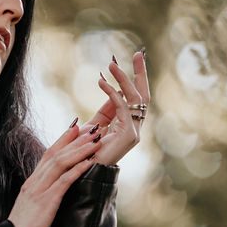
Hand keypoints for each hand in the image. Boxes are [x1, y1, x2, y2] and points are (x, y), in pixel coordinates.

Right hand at [8, 120, 102, 226]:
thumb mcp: (30, 208)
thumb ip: (40, 196)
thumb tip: (52, 191)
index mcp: (31, 183)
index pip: (47, 155)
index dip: (62, 140)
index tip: (75, 128)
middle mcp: (34, 182)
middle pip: (55, 154)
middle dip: (75, 140)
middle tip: (92, 129)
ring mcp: (39, 190)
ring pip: (61, 163)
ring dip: (80, 150)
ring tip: (96, 141)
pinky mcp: (46, 201)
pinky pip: (64, 181)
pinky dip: (78, 169)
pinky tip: (90, 162)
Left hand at [84, 49, 150, 165]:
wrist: (84, 173)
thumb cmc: (87, 152)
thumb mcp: (96, 124)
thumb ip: (106, 108)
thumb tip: (110, 86)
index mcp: (128, 125)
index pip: (136, 98)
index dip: (134, 79)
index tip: (133, 60)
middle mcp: (135, 128)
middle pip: (142, 95)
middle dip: (140, 73)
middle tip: (138, 53)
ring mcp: (134, 132)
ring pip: (134, 98)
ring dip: (123, 79)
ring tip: (112, 64)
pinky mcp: (128, 135)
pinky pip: (122, 108)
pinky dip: (113, 93)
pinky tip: (102, 82)